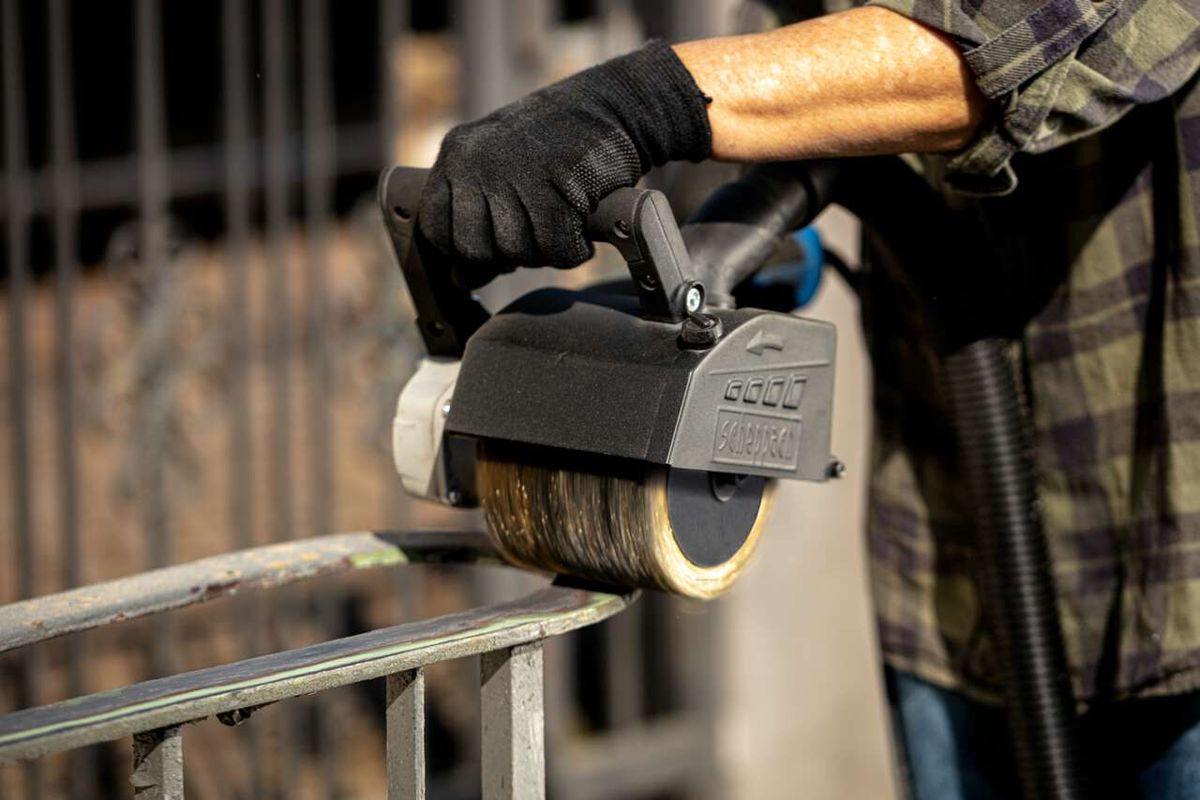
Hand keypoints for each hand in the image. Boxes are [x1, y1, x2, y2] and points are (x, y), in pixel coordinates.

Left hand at [418, 40, 710, 288]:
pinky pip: (556, 249)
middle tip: (533, 239)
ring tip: (561, 227)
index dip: (465, 250)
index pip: (436, 229)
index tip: (495, 246)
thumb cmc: (555, 148)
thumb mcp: (501, 170)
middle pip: (474, 250)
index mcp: (456, 155)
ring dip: (544, 254)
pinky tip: (581, 235)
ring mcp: (516, 173)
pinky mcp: (559, 187)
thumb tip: (461, 281)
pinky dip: (573, 252)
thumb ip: (476, 218)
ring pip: (516, 253)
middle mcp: (477, 162)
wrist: (611, 105)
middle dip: (505, 258)